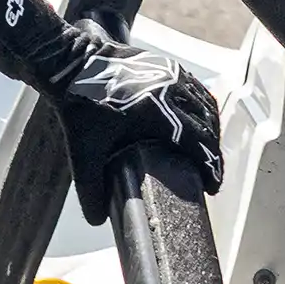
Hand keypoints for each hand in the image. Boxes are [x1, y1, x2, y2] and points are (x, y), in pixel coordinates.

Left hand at [28, 23, 225, 225]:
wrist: (71, 64)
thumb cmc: (79, 104)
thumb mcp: (83, 152)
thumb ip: (90, 189)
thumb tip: (97, 219)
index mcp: (157, 111)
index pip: (199, 143)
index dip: (211, 167)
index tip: (212, 186)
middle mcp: (170, 90)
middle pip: (208, 125)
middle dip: (213, 152)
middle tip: (210, 173)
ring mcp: (171, 74)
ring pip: (206, 104)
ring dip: (211, 129)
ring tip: (207, 149)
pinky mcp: (166, 65)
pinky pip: (196, 88)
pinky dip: (203, 107)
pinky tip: (197, 120)